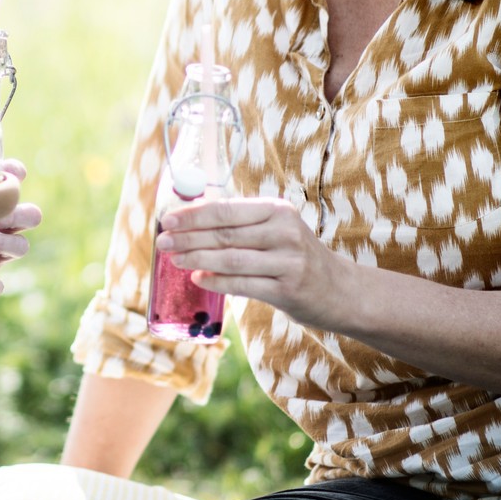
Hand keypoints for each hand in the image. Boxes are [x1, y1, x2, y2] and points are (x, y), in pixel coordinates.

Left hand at [155, 195, 350, 330]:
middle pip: (224, 234)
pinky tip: (198, 279)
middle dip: (188, 237)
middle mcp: (284, 232)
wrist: (339, 289)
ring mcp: (288, 261)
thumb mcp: (275, 230)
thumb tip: (189, 221)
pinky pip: (242, 284)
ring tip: (173, 260)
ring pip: (230, 259)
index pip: (226, 209)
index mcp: (277, 210)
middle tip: (161, 241)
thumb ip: (240, 224)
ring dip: (196, 259)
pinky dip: (216, 282)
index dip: (193, 215)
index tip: (167, 220)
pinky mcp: (287, 290)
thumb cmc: (295, 256)